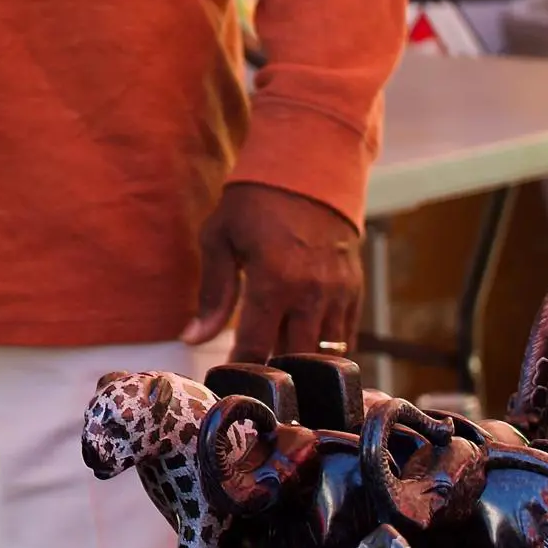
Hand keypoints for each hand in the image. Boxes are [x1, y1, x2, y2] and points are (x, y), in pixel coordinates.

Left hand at [188, 179, 361, 363]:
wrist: (308, 167)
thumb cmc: (255, 201)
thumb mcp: (220, 239)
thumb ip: (212, 294)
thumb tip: (193, 337)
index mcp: (274, 281)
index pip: (256, 347)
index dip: (241, 369)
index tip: (230, 381)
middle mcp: (311, 293)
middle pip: (294, 358)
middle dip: (274, 374)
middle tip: (255, 380)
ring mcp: (338, 292)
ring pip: (324, 353)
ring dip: (301, 362)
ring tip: (280, 367)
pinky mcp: (354, 287)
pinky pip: (345, 335)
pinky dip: (325, 347)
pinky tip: (305, 347)